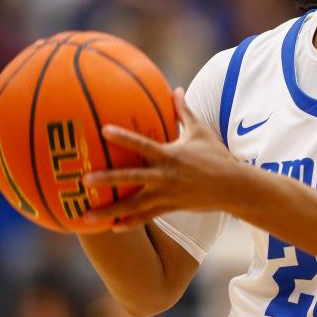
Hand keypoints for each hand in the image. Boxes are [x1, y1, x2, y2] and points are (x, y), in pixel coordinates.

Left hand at [84, 87, 241, 230]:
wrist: (232, 186)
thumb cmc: (216, 155)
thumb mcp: (200, 131)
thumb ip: (183, 111)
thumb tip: (176, 88)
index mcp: (169, 155)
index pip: (142, 144)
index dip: (123, 137)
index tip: (103, 131)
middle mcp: (164, 176)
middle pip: (131, 178)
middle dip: (107, 179)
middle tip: (84, 179)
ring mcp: (166, 194)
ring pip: (133, 205)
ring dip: (110, 210)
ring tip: (86, 215)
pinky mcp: (170, 207)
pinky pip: (147, 217)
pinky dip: (130, 223)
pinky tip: (113, 228)